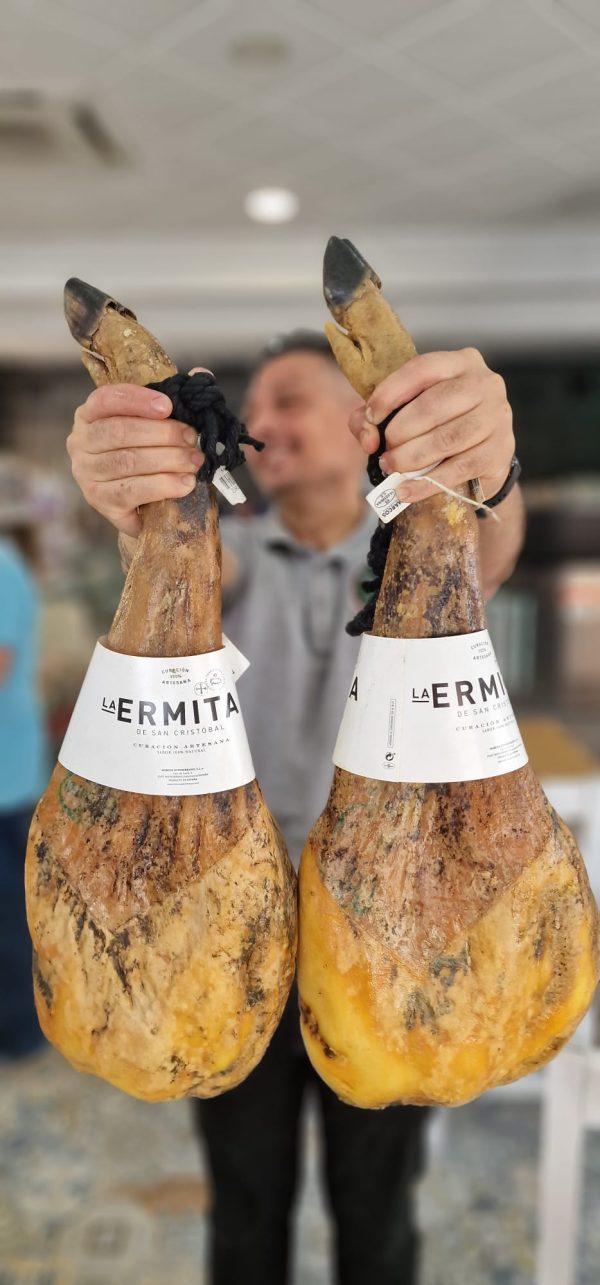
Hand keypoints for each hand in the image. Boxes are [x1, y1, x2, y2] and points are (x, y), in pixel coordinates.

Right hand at [67, 381, 204, 536]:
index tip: (168, 406)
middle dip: (163, 434)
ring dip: (168, 460)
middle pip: (120, 432)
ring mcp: (86, 474)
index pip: (106, 399)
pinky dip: (162, 486)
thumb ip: (173, 399)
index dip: (137, 400)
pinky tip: (185, 483)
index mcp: (90, 415)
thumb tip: (201, 374)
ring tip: (195, 461)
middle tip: (193, 439)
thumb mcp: (153, 423)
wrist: (140, 501)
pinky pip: (131, 491)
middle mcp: (81, 442)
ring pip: (128, 462)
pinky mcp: (99, 501)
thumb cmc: (145, 453)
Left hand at [348, 348, 514, 504]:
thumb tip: (368, 436)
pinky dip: (426, 483)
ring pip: (446, 439)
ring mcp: (497, 417)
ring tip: (391, 469)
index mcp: (461, 362)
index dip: (389, 394)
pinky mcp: (499, 451)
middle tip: (384, 451)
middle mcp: (485, 383)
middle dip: (399, 432)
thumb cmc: (440, 426)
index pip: (420, 370)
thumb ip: (375, 416)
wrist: (483, 458)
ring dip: (411, 458)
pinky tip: (405, 491)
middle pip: (432, 406)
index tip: (370, 417)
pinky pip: (457, 469)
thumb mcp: (408, 411)